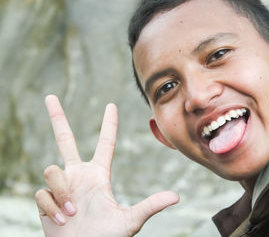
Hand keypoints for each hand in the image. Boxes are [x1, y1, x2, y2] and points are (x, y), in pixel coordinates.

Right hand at [35, 95, 178, 236]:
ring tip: (73, 213)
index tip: (112, 105)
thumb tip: (176, 196)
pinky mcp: (46, 199)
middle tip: (50, 97)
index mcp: (98, 174)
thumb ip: (150, 206)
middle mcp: (78, 175)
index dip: (109, 124)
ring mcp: (61, 186)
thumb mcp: (130, 220)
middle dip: (57, 117)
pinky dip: (53, 208)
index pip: (105, 143)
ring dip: (63, 193)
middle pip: (65, 139)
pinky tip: (61, 220)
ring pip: (52, 171)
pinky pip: (43, 193)